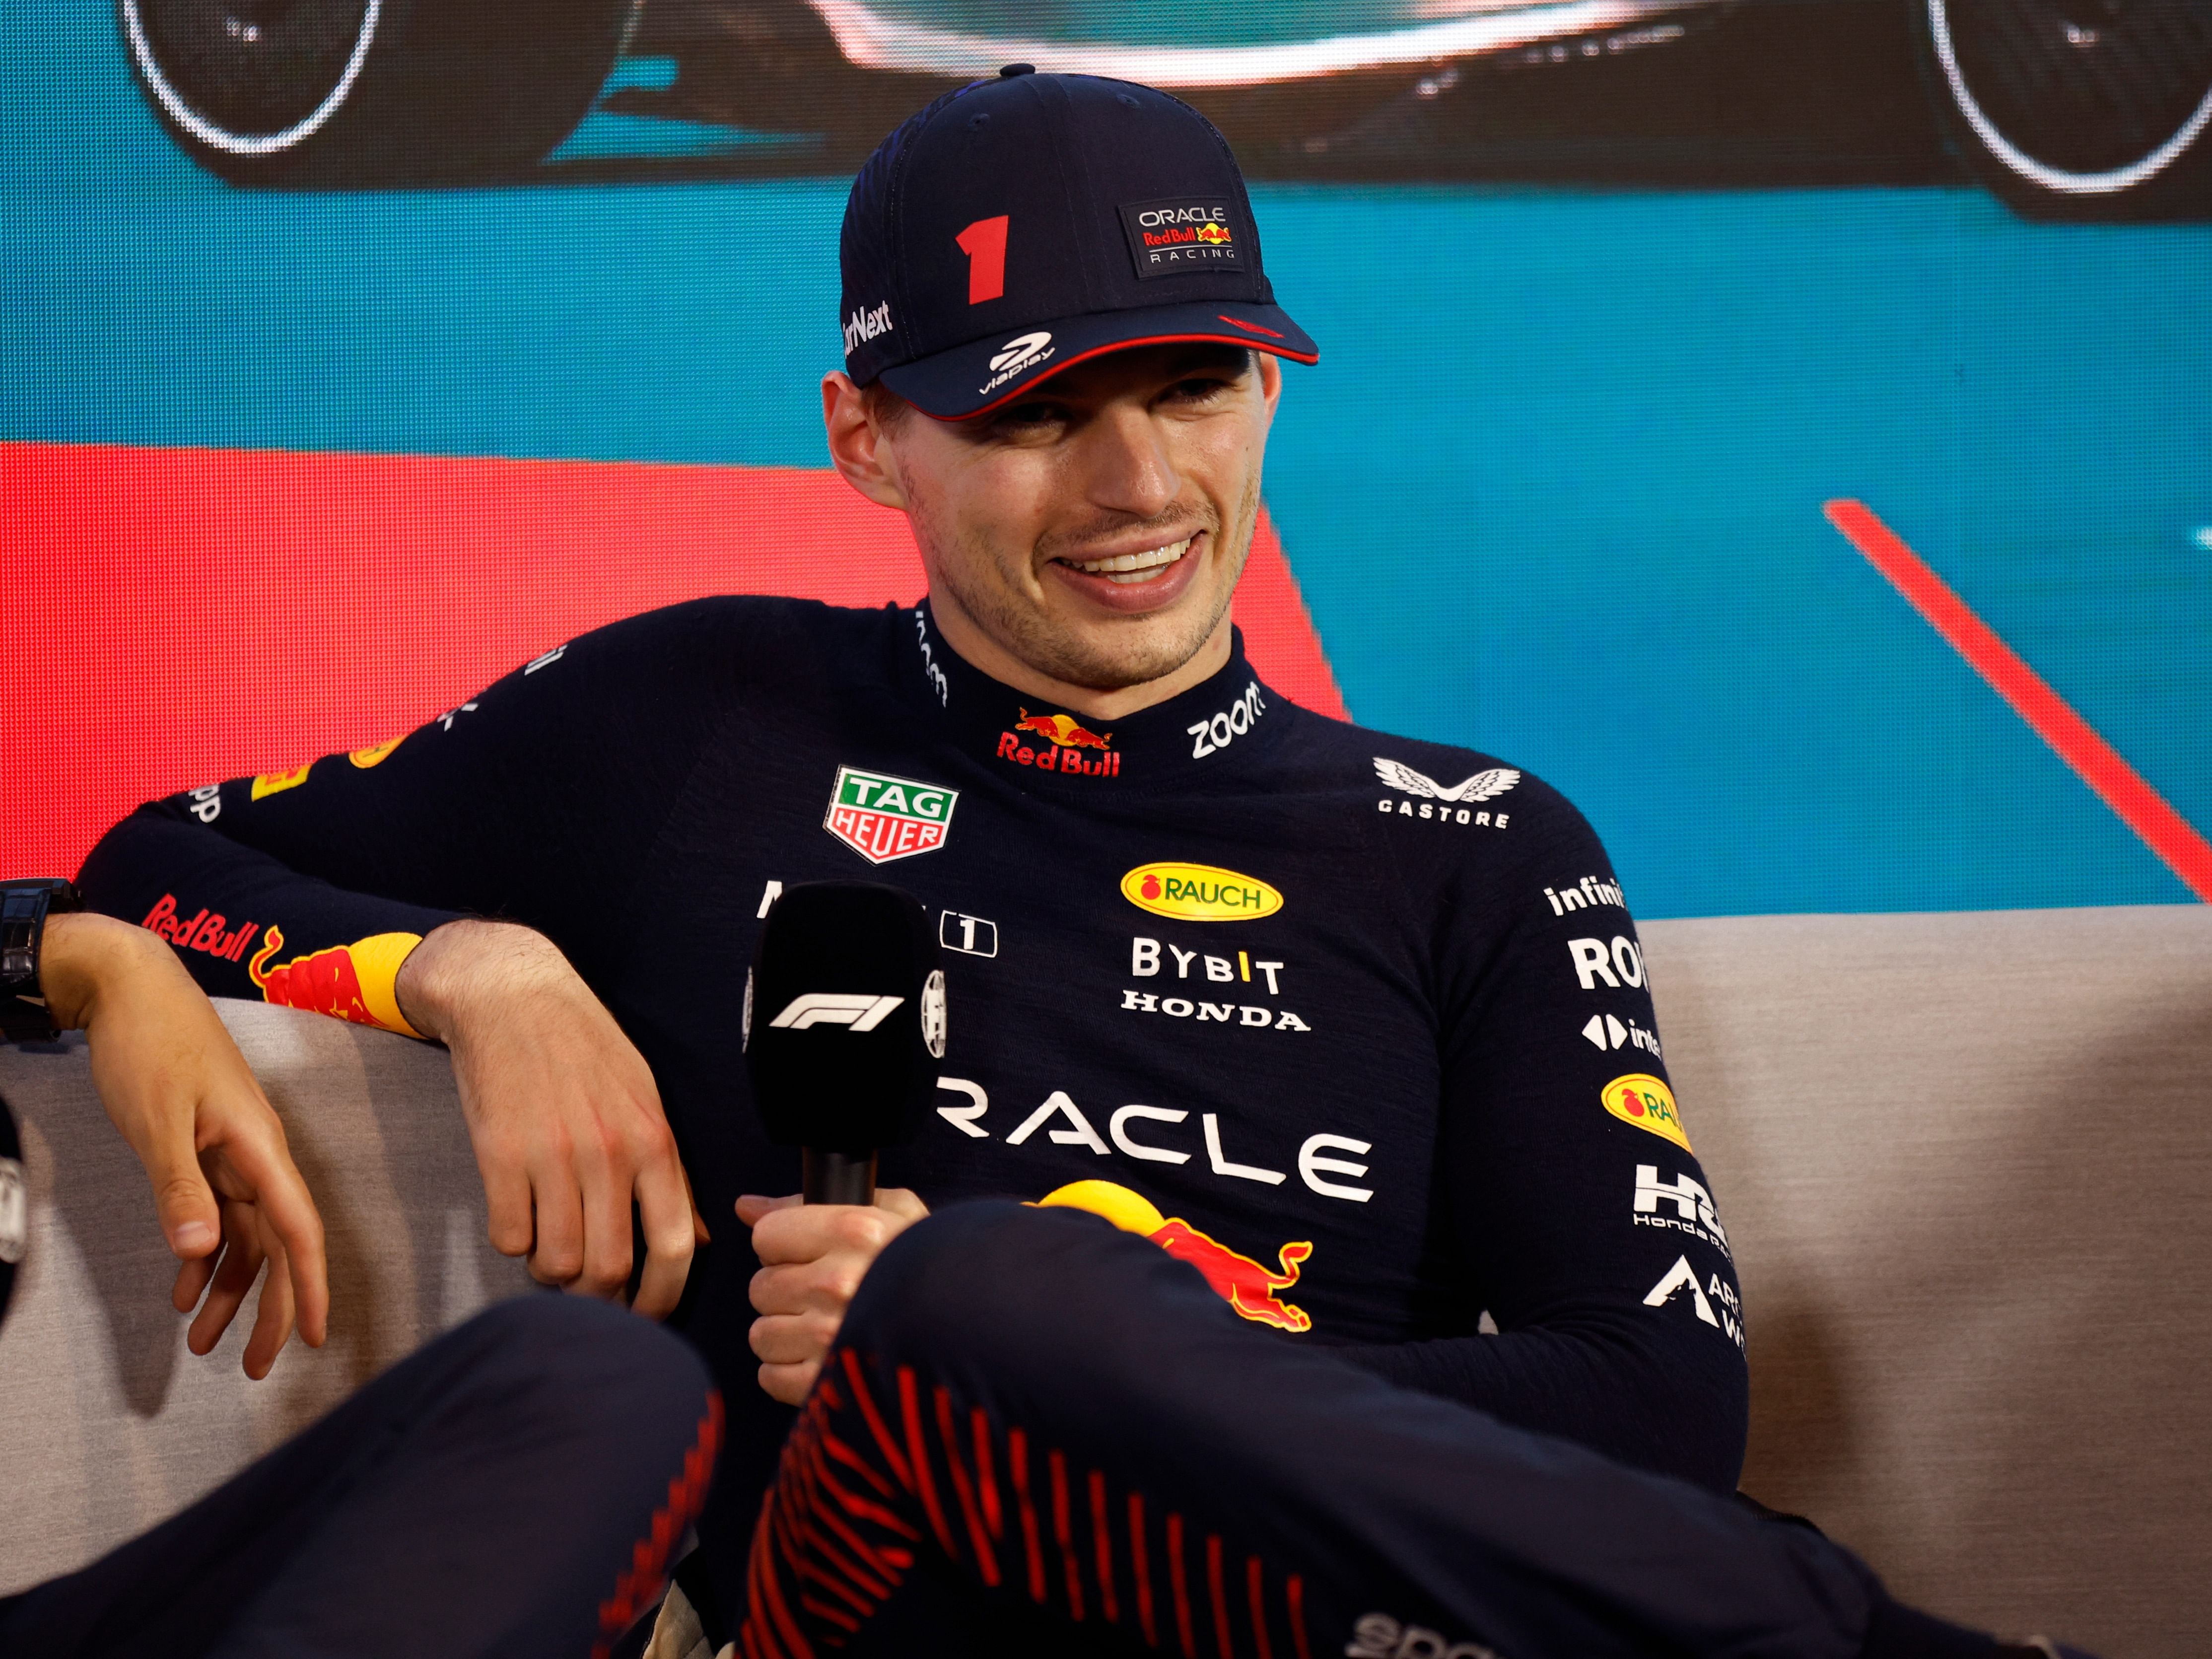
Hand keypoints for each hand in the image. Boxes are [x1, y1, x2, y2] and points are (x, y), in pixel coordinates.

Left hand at [41, 912, 329, 1377]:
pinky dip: (201, 1258)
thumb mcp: (157, 1118)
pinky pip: (216, 1217)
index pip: (297, 1228)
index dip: (311, 1285)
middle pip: (278, 1245)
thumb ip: (180, 1184)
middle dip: (272, 1309)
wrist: (133, 988)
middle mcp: (256, 1156)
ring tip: (201, 1345)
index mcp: (258, 1147)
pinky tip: (181, 1291)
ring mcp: (232, 1155)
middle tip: (254, 1369)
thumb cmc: (150, 1043)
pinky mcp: (206, 1152)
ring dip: (228, 1292)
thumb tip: (200, 1249)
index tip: (316, 1337)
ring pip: (245, 1238)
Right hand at [396, 920, 703, 1316]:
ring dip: (552, 1272)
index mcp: (654, 1141)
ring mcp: (551, 1156)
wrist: (513, 997)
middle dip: (600, 1297)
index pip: (675, 1247)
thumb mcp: (645, 1099)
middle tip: (589, 1290)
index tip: (646, 1317)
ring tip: (551, 1248)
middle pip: (609, 1269)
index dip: (662, 1299)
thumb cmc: (586, 1050)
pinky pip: (508, 1239)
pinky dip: (513, 1242)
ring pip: (555, 1263)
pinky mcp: (498, 1156)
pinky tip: (519, 1215)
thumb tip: (698, 1240)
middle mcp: (608, 1154)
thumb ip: (670, 1173)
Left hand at [741, 1188, 927, 1404]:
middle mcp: (837, 1284)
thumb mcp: (894, 1212)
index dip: (785, 1243)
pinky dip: (791, 1372)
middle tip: (827, 1294)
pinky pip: (770, 1376)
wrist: (984, 1328)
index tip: (810, 1252)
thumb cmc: (937, 1266)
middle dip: (788, 1289)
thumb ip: (815, 1201)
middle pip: (761, 1286)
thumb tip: (746, 1206)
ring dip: (788, 1333)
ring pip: (762, 1333)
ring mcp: (830, 1339)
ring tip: (828, 1329)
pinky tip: (825, 1360)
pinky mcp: (825, 1387)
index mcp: (855, 1231)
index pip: (768, 1235)